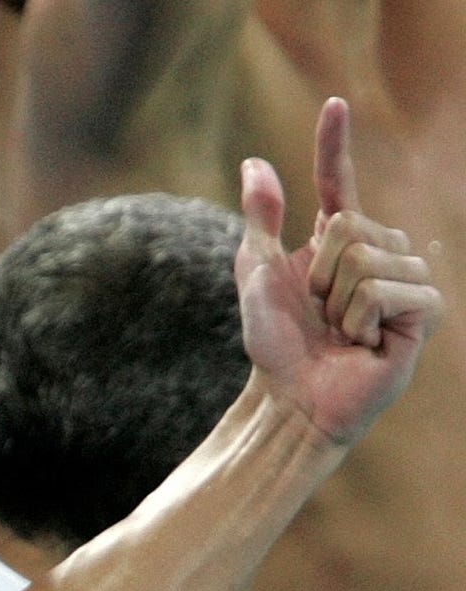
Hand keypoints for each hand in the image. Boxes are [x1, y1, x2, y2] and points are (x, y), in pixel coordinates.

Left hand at [235, 98, 440, 444]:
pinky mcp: (425, 312)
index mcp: (337, 242)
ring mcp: (407, 280)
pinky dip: (359, 319)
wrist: (291, 397)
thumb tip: (256, 162)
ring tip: (339, 330)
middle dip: (318, 272)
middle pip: (348, 224)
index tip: (335, 103)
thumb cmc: (275, 343)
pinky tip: (362, 343)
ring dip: (337, 300)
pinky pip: (384, 290)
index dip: (334, 145)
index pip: (338, 183)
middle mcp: (379, 253)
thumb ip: (260, 218)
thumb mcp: (256, 273)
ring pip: (367, 256)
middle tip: (317, 312)